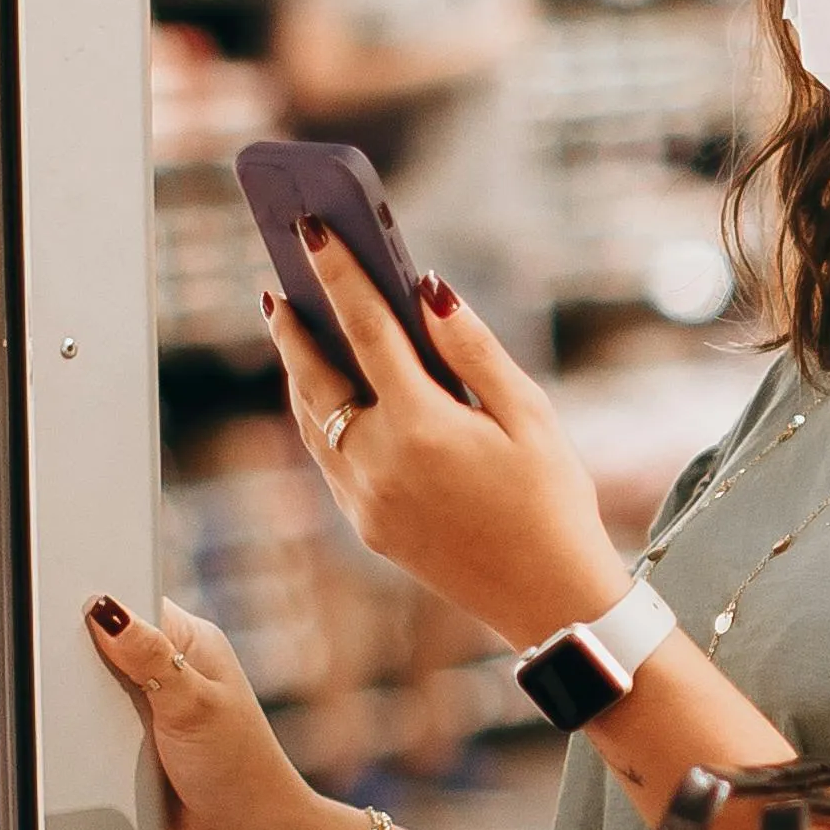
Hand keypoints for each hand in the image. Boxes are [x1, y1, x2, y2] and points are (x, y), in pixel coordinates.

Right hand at [79, 591, 367, 829]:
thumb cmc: (242, 772)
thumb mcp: (191, 707)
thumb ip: (149, 656)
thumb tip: (106, 609)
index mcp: (193, 643)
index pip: (135, 604)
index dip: (100, 607)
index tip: (66, 615)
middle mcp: (175, 670)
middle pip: (108, 648)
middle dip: (87, 662)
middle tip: (72, 676)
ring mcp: (155, 709)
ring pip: (98, 692)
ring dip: (88, 707)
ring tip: (84, 717)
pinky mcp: (139, 746)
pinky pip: (100, 732)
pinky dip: (92, 739)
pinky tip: (86, 745)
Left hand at [266, 243, 630, 649]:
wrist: (548, 599)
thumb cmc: (551, 501)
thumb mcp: (530, 415)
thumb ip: (473, 350)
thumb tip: (429, 292)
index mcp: (423, 427)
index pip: (366, 330)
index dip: (339, 274)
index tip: (315, 230)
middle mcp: (379, 462)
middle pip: (315, 376)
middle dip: (294, 324)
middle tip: (278, 280)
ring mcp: (365, 499)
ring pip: (310, 420)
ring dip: (297, 371)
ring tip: (292, 328)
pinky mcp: (366, 524)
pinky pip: (325, 457)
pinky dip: (316, 416)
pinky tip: (326, 393)